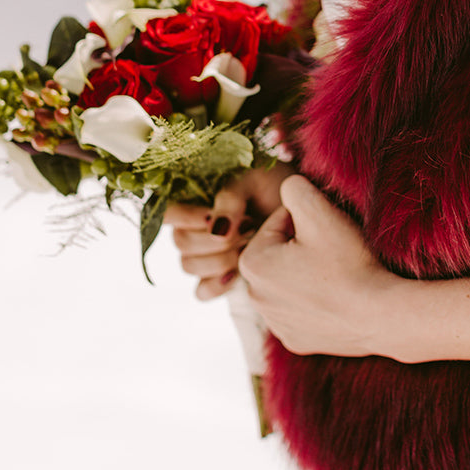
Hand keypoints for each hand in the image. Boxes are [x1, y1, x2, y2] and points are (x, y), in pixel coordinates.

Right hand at [164, 160, 292, 300]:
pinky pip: (202, 291)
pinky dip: (217, 284)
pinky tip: (237, 273)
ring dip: (220, 258)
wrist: (302, 208)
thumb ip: (231, 197)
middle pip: (181, 243)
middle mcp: (196, 227)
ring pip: (189, 266)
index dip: (185, 218)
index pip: (167, 212)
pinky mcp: (221, 275)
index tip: (212, 215)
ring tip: (250, 243)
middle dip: (215, 239)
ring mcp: (207, 254)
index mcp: (196, 199)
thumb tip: (216, 230)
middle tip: (249, 227)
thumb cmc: (275, 185)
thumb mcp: (254, 179)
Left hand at [239, 175, 398, 356]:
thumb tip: (288, 189)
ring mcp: (276, 323)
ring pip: (289, 281)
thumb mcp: (319, 210)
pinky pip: (301, 310)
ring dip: (307, 272)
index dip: (307, 220)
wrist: (379, 316)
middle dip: (302, 246)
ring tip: (337, 274)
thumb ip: (294, 187)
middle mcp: (254, 297)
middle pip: (280, 253)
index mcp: (252, 263)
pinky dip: (316, 302)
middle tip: (333, 252)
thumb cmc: (348, 263)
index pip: (277, 222)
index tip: (327, 233)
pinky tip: (337, 299)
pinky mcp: (295, 340)